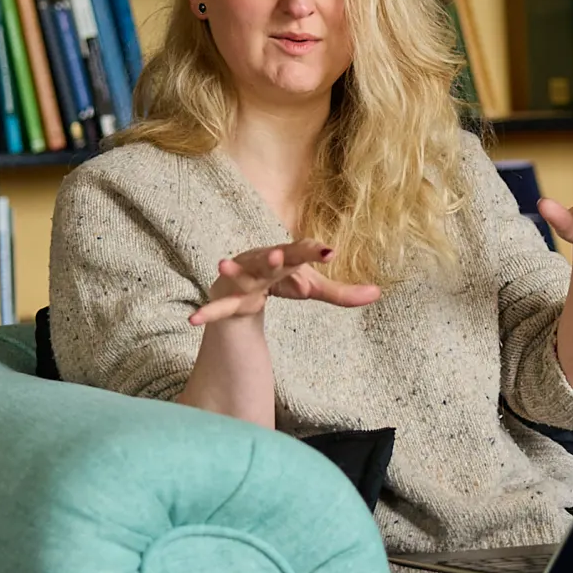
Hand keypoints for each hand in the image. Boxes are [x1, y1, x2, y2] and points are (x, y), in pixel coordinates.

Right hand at [188, 239, 382, 326]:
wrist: (238, 281)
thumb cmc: (280, 279)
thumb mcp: (311, 286)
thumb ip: (341, 293)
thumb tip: (378, 293)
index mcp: (284, 256)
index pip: (301, 251)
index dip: (312, 252)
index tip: (329, 251)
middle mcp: (261, 262)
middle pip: (270, 259)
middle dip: (275, 258)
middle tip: (281, 256)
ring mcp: (241, 278)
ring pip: (239, 274)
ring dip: (233, 270)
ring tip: (223, 264)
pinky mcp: (227, 298)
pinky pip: (218, 308)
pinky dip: (207, 314)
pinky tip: (193, 321)